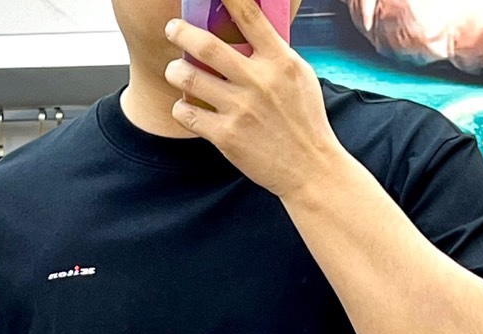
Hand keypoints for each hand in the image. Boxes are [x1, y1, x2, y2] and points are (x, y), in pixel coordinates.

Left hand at [164, 0, 343, 197]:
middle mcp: (258, 81)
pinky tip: (186, 107)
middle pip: (206, 44)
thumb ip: (275, 53)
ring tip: (175, 71)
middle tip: (172, 30)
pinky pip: (187, 113)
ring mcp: (241, 110)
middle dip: (181, 32)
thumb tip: (251, 27)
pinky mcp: (227, 136)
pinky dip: (181, 107)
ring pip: (189, 77)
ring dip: (175, 71)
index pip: (249, 15)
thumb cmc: (306, 122)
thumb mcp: (301, 77)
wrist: (310, 169)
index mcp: (279, 61)